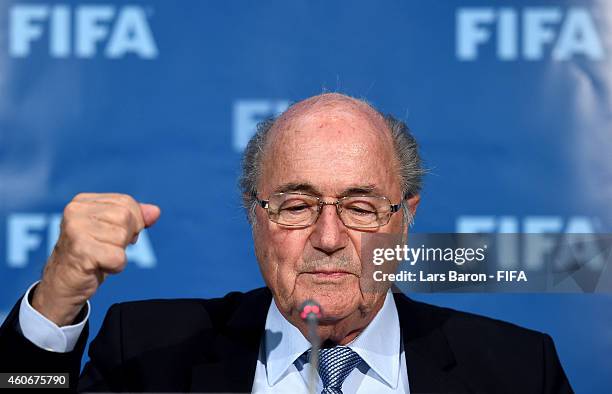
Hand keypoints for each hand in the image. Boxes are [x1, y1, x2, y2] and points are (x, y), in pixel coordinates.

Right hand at [31, 193, 160, 325]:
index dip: (132, 222)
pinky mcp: (81, 251)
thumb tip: (155, 212)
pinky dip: (116, 266)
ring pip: (122, 236)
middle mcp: (76, 211)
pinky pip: (118, 257)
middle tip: (107, 248)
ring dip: (118, 253)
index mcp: (82, 202)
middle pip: (126, 217)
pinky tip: (99, 267)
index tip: (114, 236)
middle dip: (126, 237)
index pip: (126, 202)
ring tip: (100, 257)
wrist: (62, 285)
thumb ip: (135, 218)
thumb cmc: (90, 255)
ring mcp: (76, 230)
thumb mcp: (112, 231)